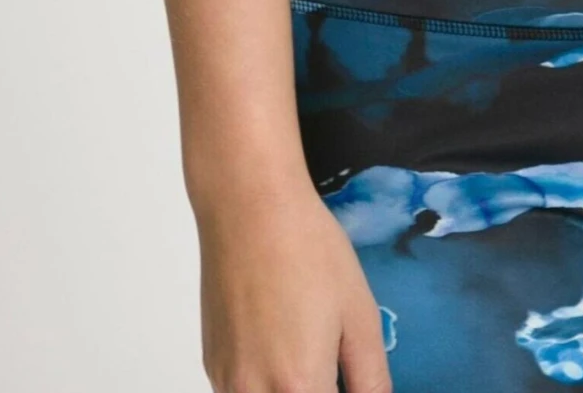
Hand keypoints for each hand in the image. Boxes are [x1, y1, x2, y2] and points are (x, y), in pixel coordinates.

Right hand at [196, 176, 392, 392]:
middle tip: (333, 368)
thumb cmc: (310, 250)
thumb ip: (371, 377)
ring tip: (306, 349)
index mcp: (299, 385)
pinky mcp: (211, 364)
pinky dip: (264, 386)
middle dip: (314, 392)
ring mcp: (226, 382)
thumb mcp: (359, 313)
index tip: (347, 379)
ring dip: (288, 391)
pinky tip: (279, 344)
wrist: (248, 207)